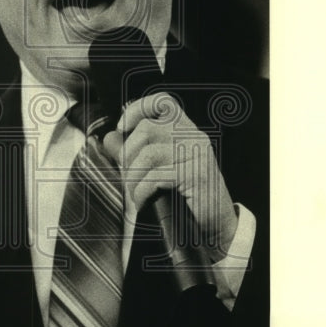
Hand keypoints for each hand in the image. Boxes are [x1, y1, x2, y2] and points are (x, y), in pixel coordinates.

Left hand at [103, 92, 237, 262]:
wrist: (216, 223)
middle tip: (128, 178)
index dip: (139, 108)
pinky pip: (156, 177)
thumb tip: (109, 137)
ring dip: (133, 178)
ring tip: (134, 193)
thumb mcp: (158, 169)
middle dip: (128, 155)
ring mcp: (197, 154)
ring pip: (148, 154)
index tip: (121, 128)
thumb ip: (134, 152)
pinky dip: (142, 192)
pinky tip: (142, 202)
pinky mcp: (196, 175)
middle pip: (148, 128)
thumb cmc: (186, 196)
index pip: (164, 102)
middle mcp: (194, 136)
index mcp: (186, 130)